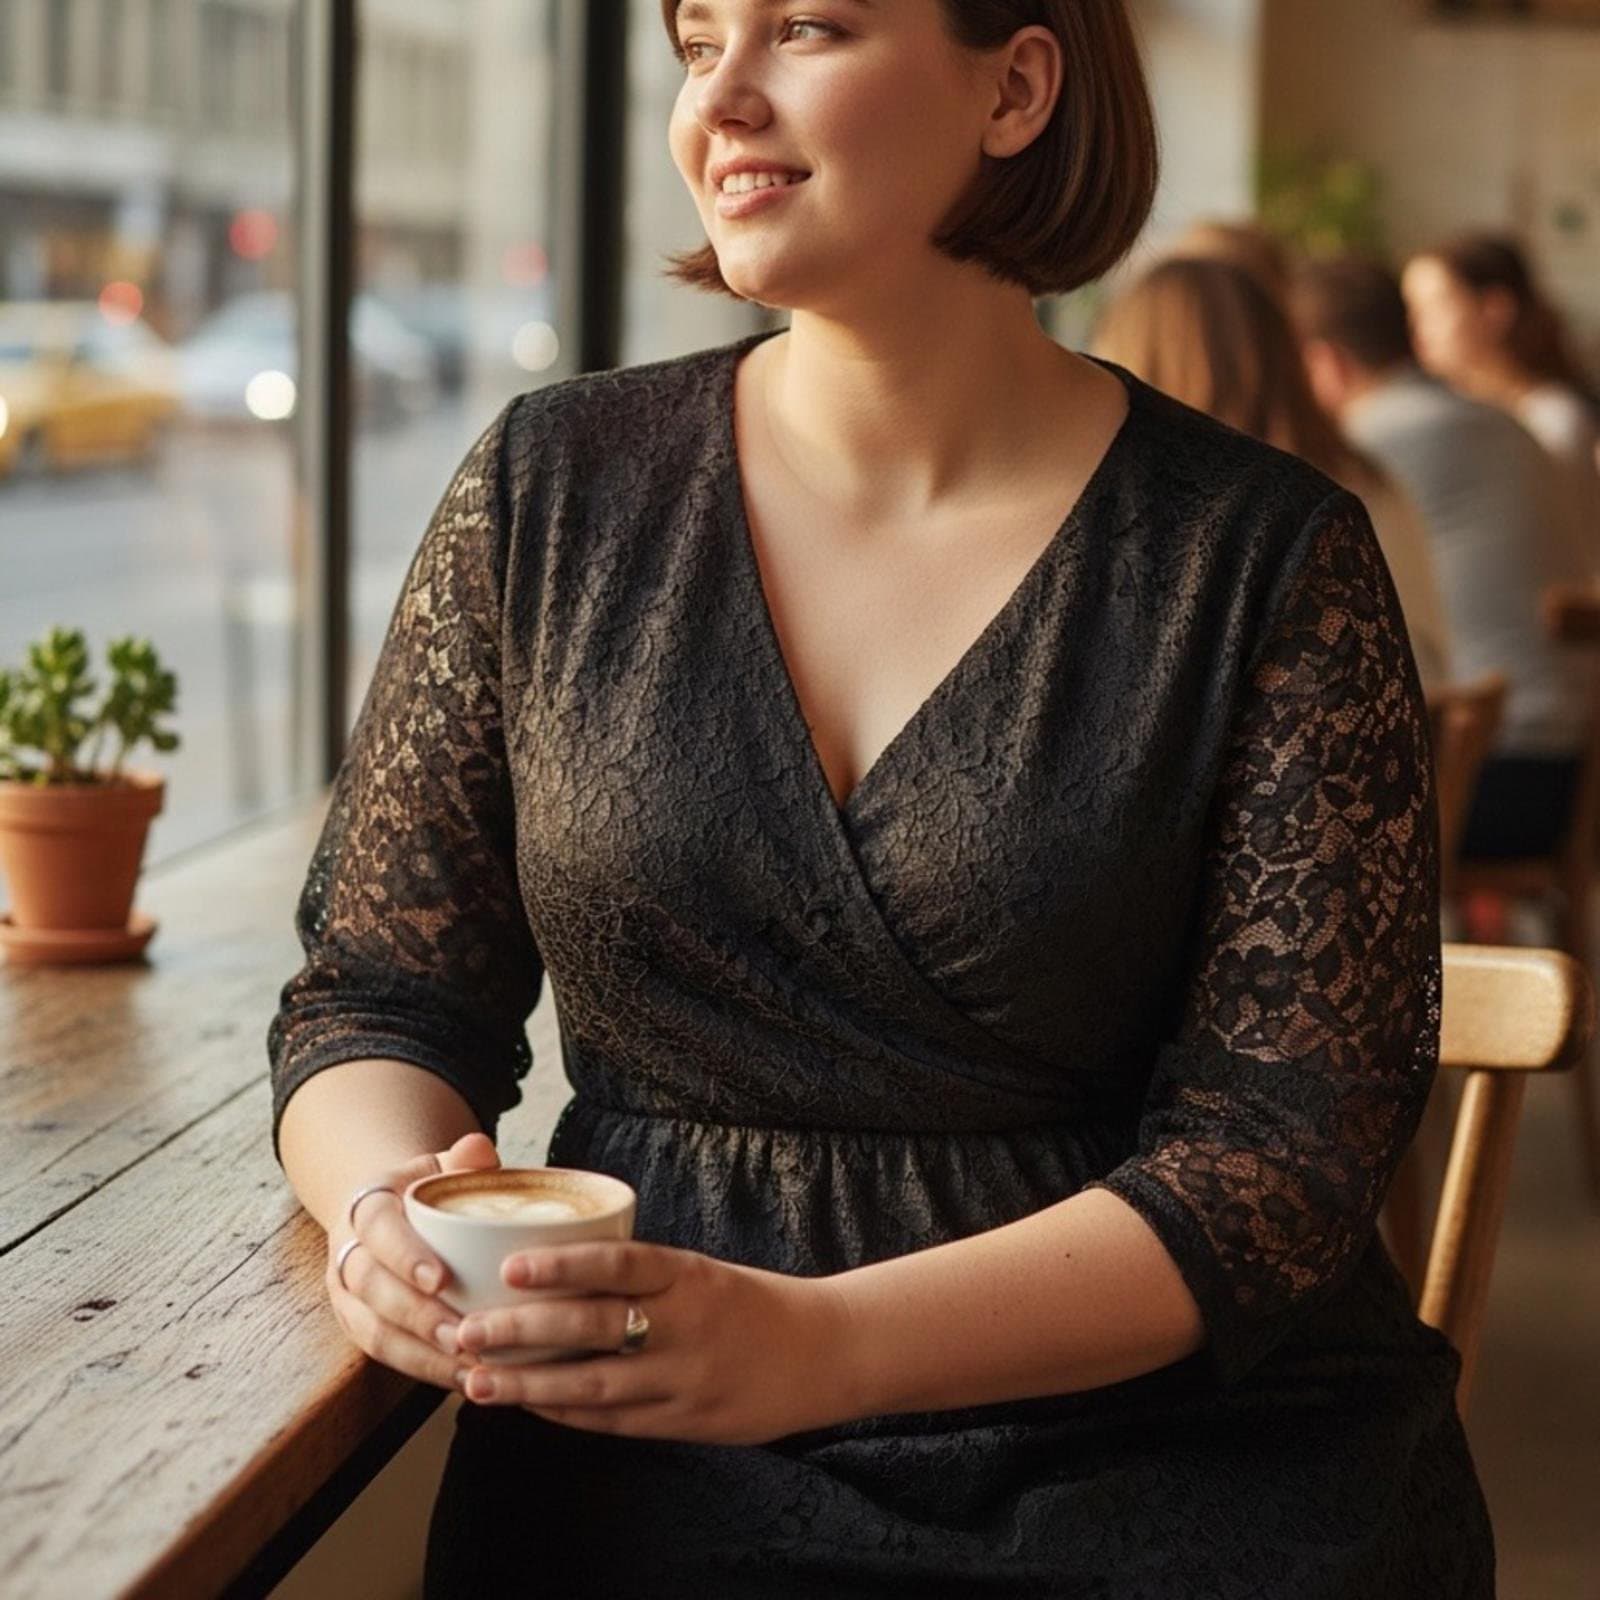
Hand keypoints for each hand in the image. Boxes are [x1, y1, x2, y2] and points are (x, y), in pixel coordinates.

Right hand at [324, 1131, 500, 1390]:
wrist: (388, 1212)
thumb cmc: (426, 1190)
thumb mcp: (440, 1166)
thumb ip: (462, 1159)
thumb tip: (479, 1149)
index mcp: (365, 1205)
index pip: (378, 1228)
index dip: (405, 1255)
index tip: (441, 1279)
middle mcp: (346, 1251)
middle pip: (372, 1288)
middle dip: (418, 1316)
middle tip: (464, 1335)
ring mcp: (347, 1295)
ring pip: (374, 1331)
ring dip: (421, 1353)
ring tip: (468, 1365)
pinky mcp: (358, 1327)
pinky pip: (385, 1355)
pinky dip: (423, 1369)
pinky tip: (462, 1377)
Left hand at [450, 1241, 856, 1445]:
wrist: (823, 1351)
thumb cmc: (751, 1304)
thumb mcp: (701, 1273)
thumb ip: (642, 1277)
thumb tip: (560, 1271)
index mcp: (688, 1275)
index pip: (619, 1263)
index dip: (563, 1265)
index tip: (511, 1267)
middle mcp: (685, 1325)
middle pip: (592, 1326)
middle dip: (522, 1331)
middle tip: (467, 1331)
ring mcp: (685, 1378)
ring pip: (593, 1383)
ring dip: (529, 1385)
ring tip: (477, 1381)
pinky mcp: (687, 1421)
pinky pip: (615, 1419)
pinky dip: (568, 1414)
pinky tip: (530, 1408)